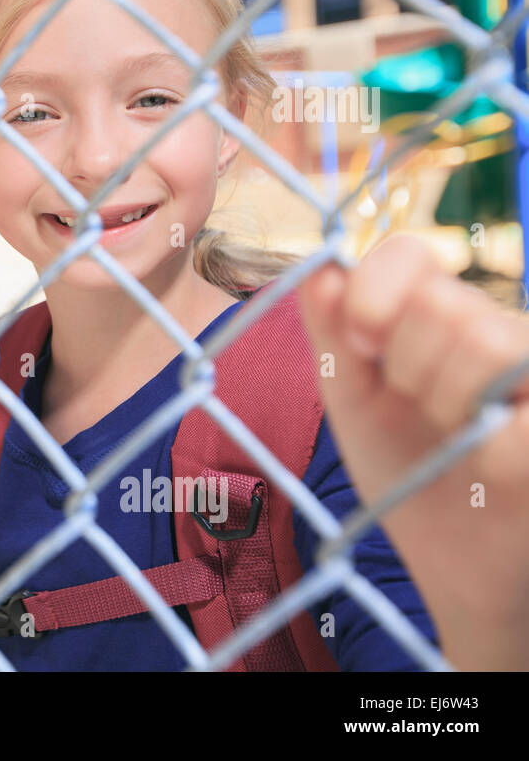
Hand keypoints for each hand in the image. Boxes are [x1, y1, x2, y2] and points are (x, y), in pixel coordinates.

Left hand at [297, 233, 528, 669]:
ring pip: (488, 342)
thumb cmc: (410, 478)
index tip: (361, 342)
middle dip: (409, 369)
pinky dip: (493, 454)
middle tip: (424, 413)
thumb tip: (319, 269)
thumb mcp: (355, 404)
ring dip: (452, 406)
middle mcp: (504, 330)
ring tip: (461, 439)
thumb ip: (334, 336)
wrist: (463, 572)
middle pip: (442, 302)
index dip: (375, 293)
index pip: (410, 255)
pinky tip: (493, 473)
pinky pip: (519, 421)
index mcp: (441, 317)